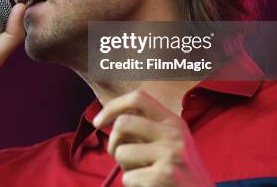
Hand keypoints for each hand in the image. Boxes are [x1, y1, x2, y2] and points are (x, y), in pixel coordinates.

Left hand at [93, 90, 213, 186]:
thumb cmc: (178, 172)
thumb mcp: (170, 143)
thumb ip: (145, 128)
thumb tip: (107, 118)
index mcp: (173, 121)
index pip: (138, 97)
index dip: (112, 106)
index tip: (98, 122)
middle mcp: (174, 134)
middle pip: (123, 123)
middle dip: (113, 143)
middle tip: (120, 157)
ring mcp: (171, 154)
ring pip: (121, 153)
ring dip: (125, 168)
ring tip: (143, 174)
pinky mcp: (166, 175)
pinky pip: (128, 178)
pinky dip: (133, 185)